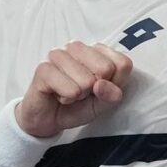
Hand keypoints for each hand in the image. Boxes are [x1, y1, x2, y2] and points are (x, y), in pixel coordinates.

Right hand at [16, 42, 132, 137]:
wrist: (47, 119)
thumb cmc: (75, 106)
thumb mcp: (102, 105)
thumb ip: (111, 95)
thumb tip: (104, 85)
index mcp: (95, 51)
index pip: (123, 63)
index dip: (115, 84)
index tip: (100, 90)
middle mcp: (77, 47)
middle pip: (106, 68)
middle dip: (95, 89)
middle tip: (82, 92)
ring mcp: (59, 55)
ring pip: (87, 80)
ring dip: (79, 95)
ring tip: (68, 93)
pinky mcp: (44, 68)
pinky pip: (70, 89)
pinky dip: (67, 99)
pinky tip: (58, 95)